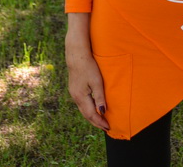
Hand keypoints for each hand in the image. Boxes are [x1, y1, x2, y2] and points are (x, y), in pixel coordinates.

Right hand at [65, 13, 109, 130]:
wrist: (76, 55)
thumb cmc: (88, 67)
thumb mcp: (97, 82)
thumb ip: (100, 97)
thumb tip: (102, 112)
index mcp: (81, 97)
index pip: (91, 114)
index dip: (100, 122)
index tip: (108, 127)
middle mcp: (75, 97)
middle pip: (86, 115)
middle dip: (96, 122)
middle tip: (106, 128)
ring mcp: (73, 93)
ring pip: (83, 110)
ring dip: (92, 116)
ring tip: (100, 121)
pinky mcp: (74, 89)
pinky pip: (82, 104)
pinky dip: (88, 109)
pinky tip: (93, 108)